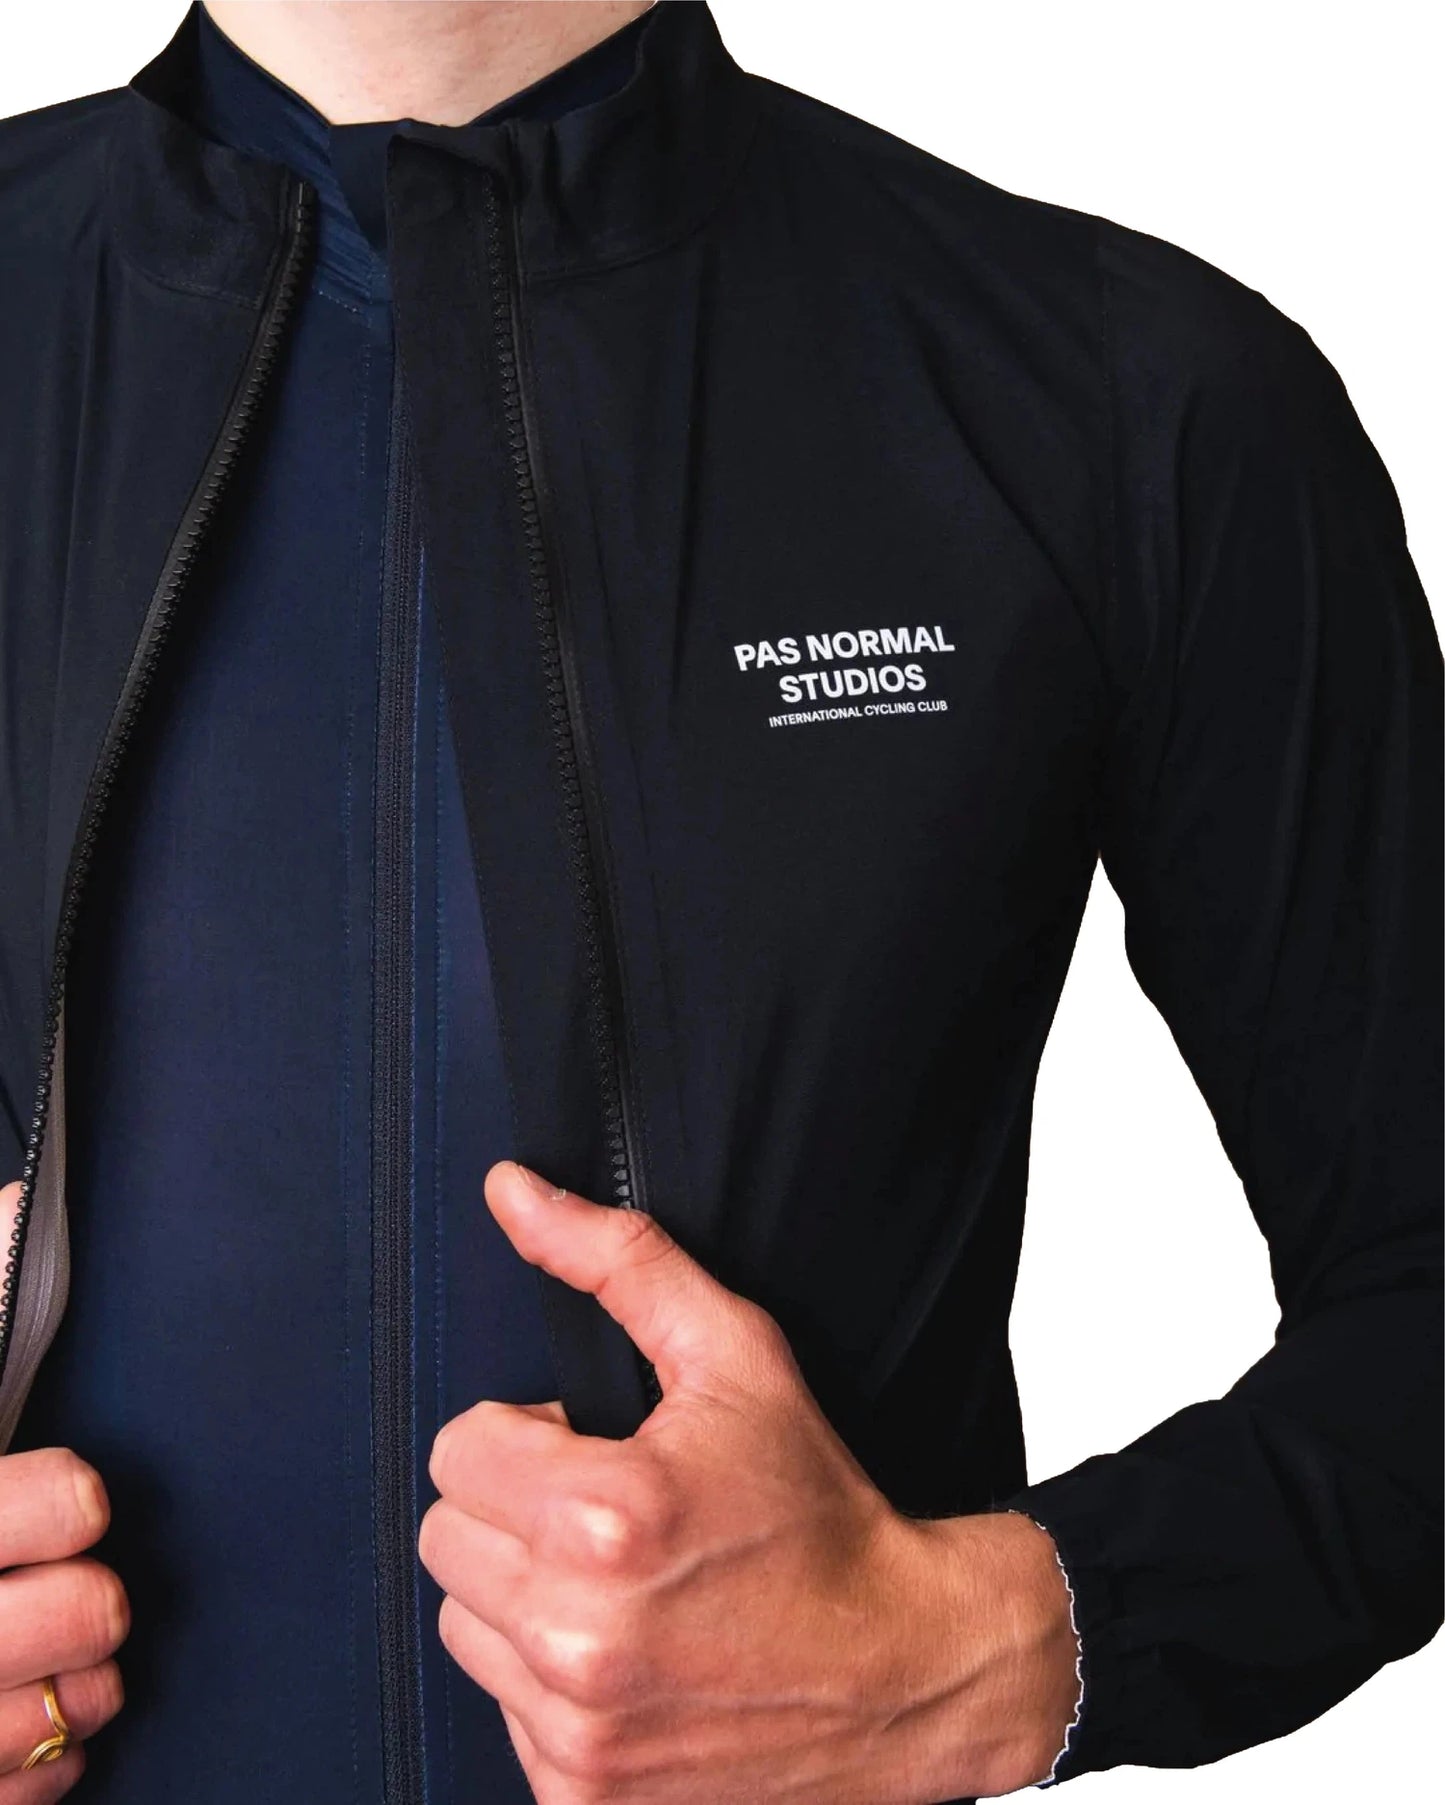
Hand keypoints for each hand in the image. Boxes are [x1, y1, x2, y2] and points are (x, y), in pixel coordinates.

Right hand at [0, 1177, 129, 1800]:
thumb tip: (24, 1206)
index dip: (41, 1508)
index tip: (83, 1493)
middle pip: (10, 1639)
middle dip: (72, 1612)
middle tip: (101, 1590)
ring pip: (14, 1728)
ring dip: (72, 1694)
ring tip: (93, 1654)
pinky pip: (4, 1799)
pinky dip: (44, 1767)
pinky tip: (59, 1724)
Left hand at [419, 1162, 1077, 1802]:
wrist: (904, 1665)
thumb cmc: (820, 1503)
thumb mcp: (737, 1354)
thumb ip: (618, 1260)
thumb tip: (509, 1189)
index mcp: (606, 1515)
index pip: (459, 1446)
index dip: (528, 1434)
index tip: (597, 1449)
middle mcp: (577, 1634)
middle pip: (447, 1535)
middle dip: (514, 1508)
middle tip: (609, 1513)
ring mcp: (576, 1730)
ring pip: (464, 1623)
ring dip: (521, 1594)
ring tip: (620, 1583)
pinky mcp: (581, 1798)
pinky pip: (501, 1709)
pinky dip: (548, 1680)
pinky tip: (632, 1656)